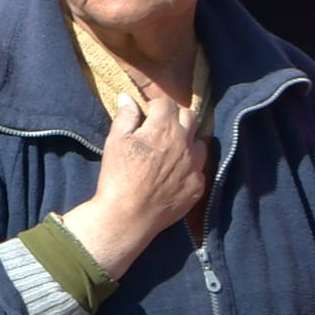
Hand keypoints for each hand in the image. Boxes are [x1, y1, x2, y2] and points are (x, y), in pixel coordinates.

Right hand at [58, 69, 206, 277]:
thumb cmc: (117, 177)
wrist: (127, 216)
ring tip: (172, 152)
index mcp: (164, 128)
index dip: (155, 106)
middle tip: (161, 129)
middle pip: (189, 117)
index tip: (147, 114)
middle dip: (176, 118)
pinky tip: (174, 176)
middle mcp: (185, 143)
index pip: (166, 104)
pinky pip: (199, 169)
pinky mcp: (198, 186)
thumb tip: (128, 98)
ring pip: (199, 143)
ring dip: (188, 142)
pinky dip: (189, 168)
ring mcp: (195, 165)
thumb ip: (125, 117)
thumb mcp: (115, 142)